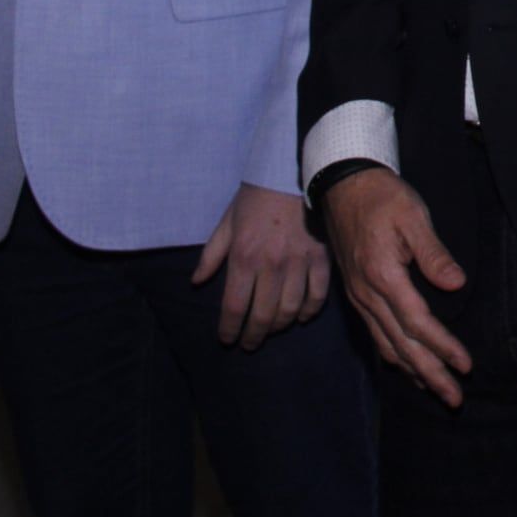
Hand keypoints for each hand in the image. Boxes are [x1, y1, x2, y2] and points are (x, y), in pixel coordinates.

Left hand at [193, 183, 331, 349]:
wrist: (292, 172)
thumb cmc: (255, 198)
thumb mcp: (226, 222)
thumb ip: (211, 255)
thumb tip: (196, 282)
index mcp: (243, 258)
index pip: (234, 308)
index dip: (229, 330)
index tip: (227, 340)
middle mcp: (271, 266)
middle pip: (262, 316)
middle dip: (253, 336)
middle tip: (249, 343)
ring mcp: (298, 263)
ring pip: (289, 310)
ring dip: (279, 327)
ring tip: (272, 331)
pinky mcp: (320, 258)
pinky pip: (317, 295)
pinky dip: (308, 311)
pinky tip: (300, 317)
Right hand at [322, 167, 472, 406]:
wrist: (343, 185)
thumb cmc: (382, 196)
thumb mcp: (412, 215)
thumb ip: (433, 252)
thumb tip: (457, 284)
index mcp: (383, 276)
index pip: (418, 322)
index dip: (442, 347)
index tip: (465, 366)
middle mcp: (368, 294)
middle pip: (402, 345)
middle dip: (430, 374)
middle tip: (454, 399)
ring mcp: (360, 298)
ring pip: (387, 345)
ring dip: (413, 372)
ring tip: (436, 392)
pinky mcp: (357, 295)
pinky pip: (376, 335)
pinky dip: (394, 356)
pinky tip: (406, 367)